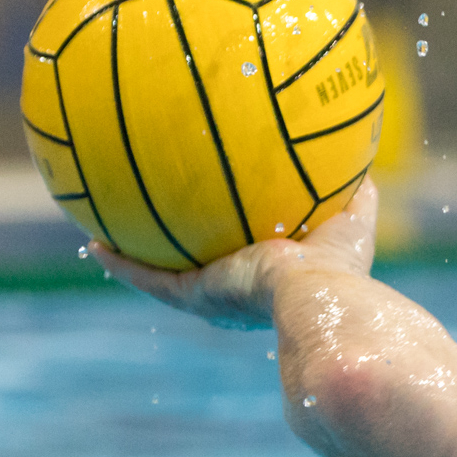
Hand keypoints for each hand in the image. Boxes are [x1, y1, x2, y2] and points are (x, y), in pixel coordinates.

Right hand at [89, 178, 379, 328]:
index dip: (232, 243)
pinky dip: (122, 266)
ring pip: (164, 278)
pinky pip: (148, 281)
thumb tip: (362, 159)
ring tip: (104, 238)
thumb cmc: (343, 266)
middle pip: (200, 269)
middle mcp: (238, 293)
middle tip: (154, 225)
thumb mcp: (353, 219)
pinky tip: (95, 246)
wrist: (318, 296)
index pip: (247, 258)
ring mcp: (213, 298)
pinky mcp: (195, 297)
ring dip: (135, 261)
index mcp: (273, 279)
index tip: (220, 223)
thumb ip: (356, 192)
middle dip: (178, 250)